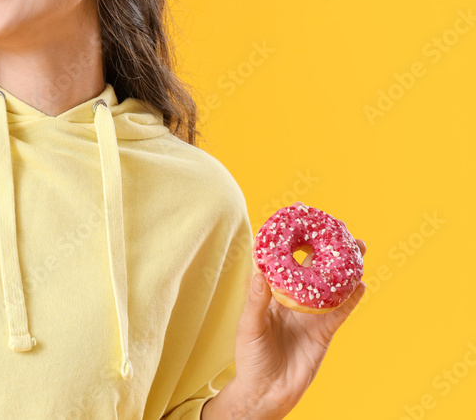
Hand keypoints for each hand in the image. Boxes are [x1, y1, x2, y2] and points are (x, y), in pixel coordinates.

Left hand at [230, 205, 366, 417]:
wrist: (266, 392)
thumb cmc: (250, 357)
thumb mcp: (249, 326)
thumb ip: (257, 300)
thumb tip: (260, 272)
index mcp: (273, 293)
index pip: (285, 260)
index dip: (294, 240)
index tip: (304, 218)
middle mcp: (294, 299)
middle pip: (314, 267)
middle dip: (328, 247)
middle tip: (342, 229)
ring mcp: (311, 314)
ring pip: (332, 285)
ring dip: (345, 267)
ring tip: (358, 248)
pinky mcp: (324, 331)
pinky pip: (341, 310)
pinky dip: (352, 297)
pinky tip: (361, 283)